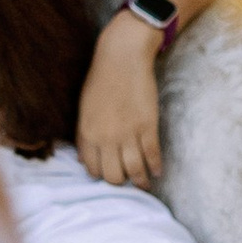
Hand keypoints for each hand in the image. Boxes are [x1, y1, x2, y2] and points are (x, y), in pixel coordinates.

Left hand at [76, 15, 162, 186]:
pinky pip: (152, 155)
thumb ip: (84, 135)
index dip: (101, 175)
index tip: (110, 175)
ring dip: (140, 182)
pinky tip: (157, 171)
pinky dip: (155, 167)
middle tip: (127, 180)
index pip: (92, 169)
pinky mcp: (148, 126)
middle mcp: (106, 138)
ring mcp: (128, 133)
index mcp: (87, 133)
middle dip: (121, 182)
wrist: (122, 57)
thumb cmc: (101, 80)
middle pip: (113, 176)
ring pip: (134, 170)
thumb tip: (84, 160)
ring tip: (145, 185)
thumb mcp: (84, 109)